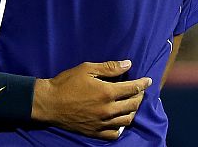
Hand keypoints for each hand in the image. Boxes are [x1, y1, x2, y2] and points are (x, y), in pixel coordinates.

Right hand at [32, 60, 151, 139]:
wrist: (49, 102)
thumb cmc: (67, 83)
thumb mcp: (86, 69)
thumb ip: (109, 67)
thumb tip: (128, 64)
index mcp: (107, 92)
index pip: (132, 88)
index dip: (142, 84)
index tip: (148, 80)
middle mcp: (108, 110)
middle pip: (133, 105)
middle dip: (139, 96)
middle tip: (140, 90)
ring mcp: (102, 123)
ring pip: (127, 120)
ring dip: (133, 111)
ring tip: (131, 104)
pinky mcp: (95, 132)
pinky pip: (115, 133)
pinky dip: (121, 127)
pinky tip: (120, 120)